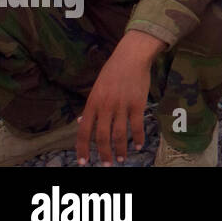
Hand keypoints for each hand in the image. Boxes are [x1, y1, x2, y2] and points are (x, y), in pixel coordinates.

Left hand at [77, 31, 159, 164]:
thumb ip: (91, 106)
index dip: (82, 148)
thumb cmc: (113, 70)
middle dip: (104, 154)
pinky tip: (138, 145)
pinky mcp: (138, 103)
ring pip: (119, 134)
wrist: (132, 56)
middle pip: (102, 136)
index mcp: (92, 103)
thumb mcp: (96, 88)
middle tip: (106, 165)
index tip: (84, 161)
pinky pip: (136, 125)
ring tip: (122, 159)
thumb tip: (83, 121)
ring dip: (120, 149)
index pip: (84, 131)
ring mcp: (122, 105)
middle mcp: (106, 106)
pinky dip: (137, 138)